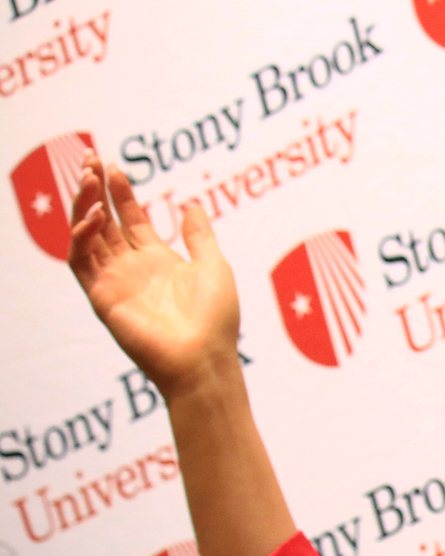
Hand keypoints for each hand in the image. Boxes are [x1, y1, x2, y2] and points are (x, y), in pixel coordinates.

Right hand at [66, 151, 239, 400]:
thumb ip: (199, 236)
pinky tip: (95, 217)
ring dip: (84, 205)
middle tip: (90, 160)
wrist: (205, 357)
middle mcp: (132, 268)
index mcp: (157, 260)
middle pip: (104, 221)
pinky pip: (81, 261)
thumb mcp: (213, 266)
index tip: (115, 166)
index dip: (120, 192)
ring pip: (86, 235)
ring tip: (90, 179)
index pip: (129, 218)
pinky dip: (82, 236)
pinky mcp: (102, 296)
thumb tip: (192, 204)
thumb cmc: (215, 319)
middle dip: (94, 190)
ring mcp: (114, 281)